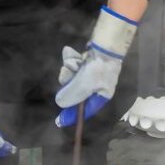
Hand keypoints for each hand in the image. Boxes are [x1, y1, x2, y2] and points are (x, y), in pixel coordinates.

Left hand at [55, 6, 138, 126]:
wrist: (106, 43)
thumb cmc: (98, 67)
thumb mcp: (84, 85)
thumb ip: (71, 96)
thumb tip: (60, 103)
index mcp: (101, 96)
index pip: (85, 110)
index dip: (72, 116)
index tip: (58, 122)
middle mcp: (96, 87)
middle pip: (74, 92)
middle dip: (69, 82)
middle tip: (69, 74)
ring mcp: (90, 74)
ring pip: (71, 78)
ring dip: (70, 69)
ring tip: (76, 62)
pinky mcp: (85, 63)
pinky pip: (72, 67)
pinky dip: (71, 60)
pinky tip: (73, 54)